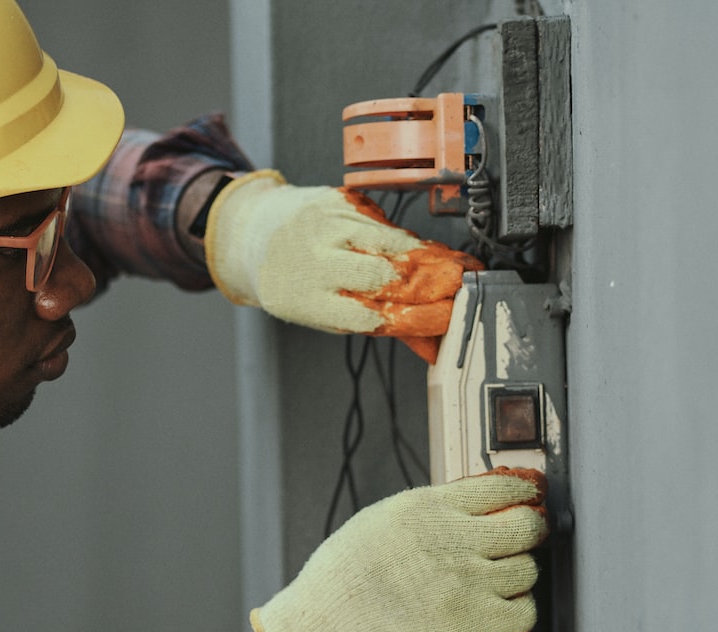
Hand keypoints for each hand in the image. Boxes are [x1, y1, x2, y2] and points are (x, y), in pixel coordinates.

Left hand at [204, 170, 481, 363]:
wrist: (256, 232)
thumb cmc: (295, 282)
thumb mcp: (325, 314)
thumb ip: (377, 325)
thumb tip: (430, 344)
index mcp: (307, 301)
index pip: (370, 315)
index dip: (415, 318)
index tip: (447, 318)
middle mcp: (313, 260)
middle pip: (384, 275)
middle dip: (429, 283)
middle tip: (462, 288)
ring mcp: (326, 225)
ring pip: (391, 242)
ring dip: (429, 257)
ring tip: (455, 268)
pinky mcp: (339, 200)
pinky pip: (384, 221)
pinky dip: (407, 238)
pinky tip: (423, 248)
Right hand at [251, 468, 546, 631]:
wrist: (329, 621)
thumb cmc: (346, 572)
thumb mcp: (385, 517)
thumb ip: (431, 511)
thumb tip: (473, 507)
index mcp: (432, 507)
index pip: (503, 486)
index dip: (524, 491)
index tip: (529, 497)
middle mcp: (456, 539)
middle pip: (527, 527)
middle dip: (530, 532)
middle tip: (522, 539)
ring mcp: (468, 582)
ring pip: (528, 571)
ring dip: (518, 575)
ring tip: (499, 580)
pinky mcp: (473, 622)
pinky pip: (524, 612)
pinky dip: (518, 611)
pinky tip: (500, 609)